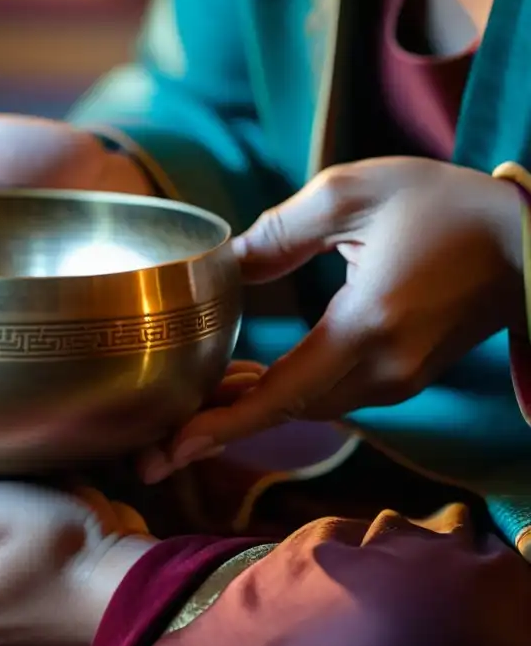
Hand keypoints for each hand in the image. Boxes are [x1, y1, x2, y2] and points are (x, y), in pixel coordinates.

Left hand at [140, 156, 523, 482]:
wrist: (529, 236)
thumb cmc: (444, 204)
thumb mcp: (354, 193)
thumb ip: (280, 231)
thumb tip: (224, 266)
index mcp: (367, 328)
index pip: (279, 395)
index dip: (218, 427)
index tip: (167, 452)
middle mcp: (383, 368)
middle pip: (285, 411)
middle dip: (217, 427)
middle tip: (152, 443)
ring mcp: (398, 378)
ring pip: (305, 406)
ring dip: (247, 406)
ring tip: (187, 404)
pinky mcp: (403, 373)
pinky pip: (328, 394)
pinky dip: (281, 392)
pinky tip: (243, 378)